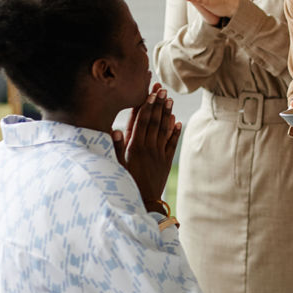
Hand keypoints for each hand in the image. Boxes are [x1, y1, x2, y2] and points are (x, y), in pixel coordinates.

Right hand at [113, 83, 181, 212]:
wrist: (143, 203)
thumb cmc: (124, 183)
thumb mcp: (116, 166)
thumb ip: (115, 147)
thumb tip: (114, 129)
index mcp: (135, 147)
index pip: (141, 122)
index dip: (146, 106)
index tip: (150, 93)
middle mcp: (148, 148)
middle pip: (154, 122)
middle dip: (158, 104)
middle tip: (162, 90)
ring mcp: (159, 154)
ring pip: (164, 130)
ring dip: (167, 114)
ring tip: (170, 100)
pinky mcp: (166, 162)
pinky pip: (172, 144)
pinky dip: (175, 132)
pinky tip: (178, 122)